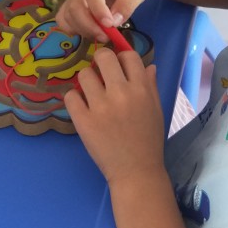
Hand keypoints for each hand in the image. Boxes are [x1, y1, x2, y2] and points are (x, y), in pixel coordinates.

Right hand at [57, 0, 153, 39]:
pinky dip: (73, 28)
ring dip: (83, 29)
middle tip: (107, 37)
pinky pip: (64, 17)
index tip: (110, 25)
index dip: (97, 10)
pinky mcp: (72, 1)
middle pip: (75, 5)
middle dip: (89, 25)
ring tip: (103, 35)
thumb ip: (127, 4)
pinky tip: (89, 32)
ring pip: (68, 14)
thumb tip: (113, 22)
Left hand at [64, 48, 165, 188]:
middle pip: (103, 57)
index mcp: (141, 89)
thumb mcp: (156, 110)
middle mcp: (120, 93)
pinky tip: (82, 106)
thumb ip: (151, 86)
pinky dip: (74, 98)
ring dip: (87, 80)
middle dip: (100, 61)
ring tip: (91, 93)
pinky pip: (70, 96)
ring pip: (84, 74)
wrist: (136, 171)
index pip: (128, 55)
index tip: (117, 67)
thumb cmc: (148, 140)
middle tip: (100, 73)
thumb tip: (149, 65)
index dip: (121, 58)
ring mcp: (100, 107)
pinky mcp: (83, 121)